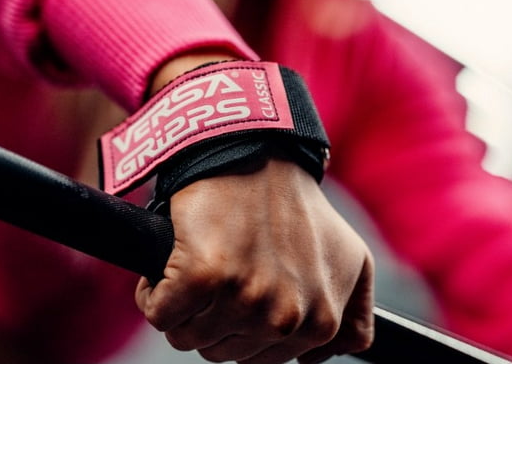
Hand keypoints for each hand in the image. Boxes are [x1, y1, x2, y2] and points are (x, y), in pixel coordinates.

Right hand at [134, 158, 374, 362]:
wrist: (257, 152)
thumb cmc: (295, 206)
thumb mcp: (350, 258)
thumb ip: (357, 315)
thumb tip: (335, 352)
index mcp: (321, 322)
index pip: (258, 359)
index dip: (242, 322)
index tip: (246, 282)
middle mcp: (286, 317)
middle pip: (221, 351)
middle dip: (214, 315)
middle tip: (227, 266)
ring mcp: (245, 299)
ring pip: (187, 336)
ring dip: (184, 305)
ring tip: (205, 259)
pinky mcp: (203, 277)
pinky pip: (160, 313)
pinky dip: (155, 291)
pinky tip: (177, 259)